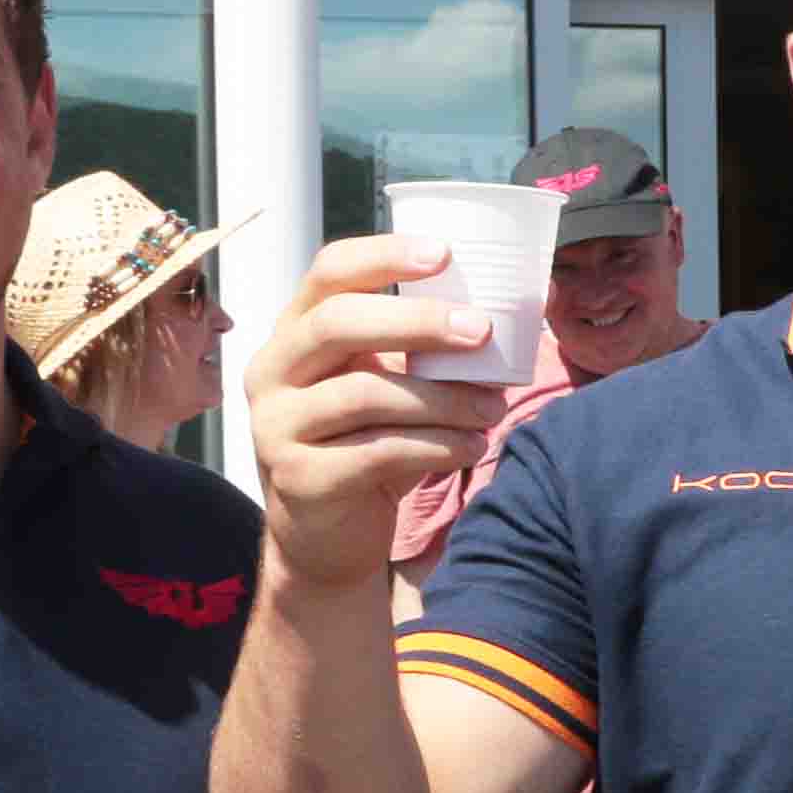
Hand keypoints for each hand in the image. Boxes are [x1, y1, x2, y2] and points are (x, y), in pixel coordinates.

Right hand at [245, 236, 502, 580]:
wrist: (326, 538)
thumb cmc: (368, 445)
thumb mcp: (389, 386)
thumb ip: (426, 351)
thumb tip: (520, 311)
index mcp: (295, 332)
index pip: (328, 272)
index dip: (383, 256)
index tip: (444, 254)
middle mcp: (272, 370)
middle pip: (338, 323)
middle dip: (418, 322)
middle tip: (482, 331)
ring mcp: (276, 425)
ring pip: (366, 392)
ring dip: (444, 399)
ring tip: (495, 408)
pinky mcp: (299, 478)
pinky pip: (378, 451)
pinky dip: (437, 446)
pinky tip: (473, 446)